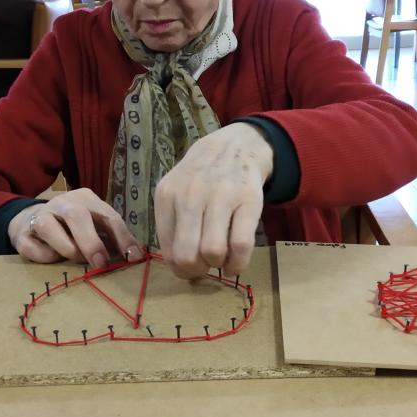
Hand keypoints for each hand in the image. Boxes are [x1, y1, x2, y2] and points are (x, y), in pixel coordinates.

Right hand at [8, 188, 142, 267]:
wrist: (30, 221)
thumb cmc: (72, 227)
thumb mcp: (95, 226)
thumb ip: (111, 237)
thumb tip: (134, 255)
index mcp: (86, 199)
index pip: (108, 216)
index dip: (122, 237)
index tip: (133, 257)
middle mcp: (63, 203)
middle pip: (77, 216)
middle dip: (91, 242)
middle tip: (100, 263)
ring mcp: (40, 215)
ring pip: (49, 227)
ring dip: (66, 248)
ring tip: (74, 259)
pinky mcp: (22, 233)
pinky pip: (33, 248)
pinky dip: (45, 257)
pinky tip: (52, 258)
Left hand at [155, 123, 272, 279]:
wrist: (235, 146)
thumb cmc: (201, 177)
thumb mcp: (176, 192)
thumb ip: (172, 225)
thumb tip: (180, 267)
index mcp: (167, 196)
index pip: (167, 250)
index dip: (180, 269)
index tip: (191, 267)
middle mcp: (191, 195)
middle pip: (187, 256)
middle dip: (197, 271)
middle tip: (205, 266)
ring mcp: (221, 196)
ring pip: (213, 252)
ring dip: (218, 266)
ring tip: (221, 260)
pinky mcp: (249, 200)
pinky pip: (241, 244)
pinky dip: (239, 263)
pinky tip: (236, 263)